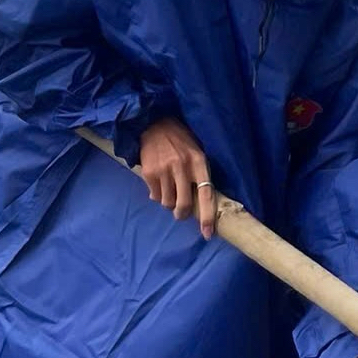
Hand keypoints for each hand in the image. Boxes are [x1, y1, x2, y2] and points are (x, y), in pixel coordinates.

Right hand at [138, 117, 217, 237]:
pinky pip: (154, 196)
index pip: (206, 194)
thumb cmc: (180, 140)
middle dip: (182, 213)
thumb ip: (198, 174)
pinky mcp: (149, 173)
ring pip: (167, 203)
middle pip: (183, 204)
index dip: (207, 216)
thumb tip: (200, 203)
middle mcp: (182, 167)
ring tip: (168, 188)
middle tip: (180, 213)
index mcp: (198, 162)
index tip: (207, 233)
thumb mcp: (196, 151)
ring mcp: (164, 170)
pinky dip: (157, 194)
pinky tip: (158, 181)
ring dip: (168, 202)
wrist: (153, 123)